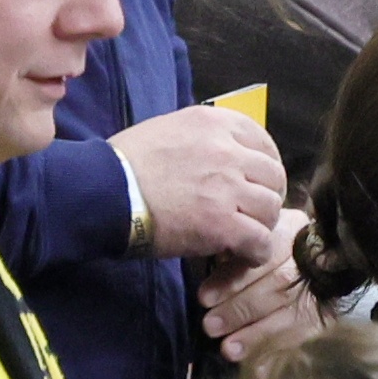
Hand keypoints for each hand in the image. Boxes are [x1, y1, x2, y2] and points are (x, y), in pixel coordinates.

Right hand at [113, 106, 288, 260]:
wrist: (103, 192)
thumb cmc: (126, 164)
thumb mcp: (169, 130)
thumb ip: (203, 137)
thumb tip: (224, 150)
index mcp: (214, 123)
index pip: (263, 141)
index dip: (265, 166)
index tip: (257, 183)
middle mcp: (226, 150)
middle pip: (274, 175)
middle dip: (268, 196)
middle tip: (253, 213)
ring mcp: (227, 187)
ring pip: (271, 208)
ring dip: (262, 225)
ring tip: (245, 235)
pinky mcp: (222, 224)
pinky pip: (260, 241)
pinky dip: (255, 252)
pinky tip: (242, 255)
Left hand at [199, 210, 323, 363]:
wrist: (330, 259)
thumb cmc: (278, 248)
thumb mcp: (259, 236)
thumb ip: (237, 251)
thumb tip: (207, 273)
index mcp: (290, 233)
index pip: (260, 256)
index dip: (232, 279)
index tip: (204, 298)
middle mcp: (309, 260)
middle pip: (276, 286)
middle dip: (240, 309)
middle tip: (210, 326)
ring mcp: (322, 289)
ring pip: (289, 312)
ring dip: (257, 334)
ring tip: (228, 350)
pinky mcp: (326, 315)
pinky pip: (302, 334)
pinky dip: (278, 350)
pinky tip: (259, 370)